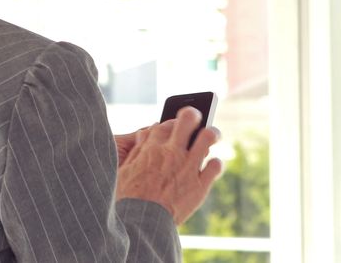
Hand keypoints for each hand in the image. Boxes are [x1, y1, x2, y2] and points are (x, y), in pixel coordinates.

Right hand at [115, 107, 223, 225]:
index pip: (166, 123)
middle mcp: (172, 152)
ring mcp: (187, 167)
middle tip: (198, 119)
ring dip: (212, 134)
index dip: (171, 123)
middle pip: (188, 118)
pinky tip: (212, 166)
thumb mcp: (124, 172)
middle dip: (194, 115)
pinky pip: (216, 165)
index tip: (175, 127)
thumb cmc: (128, 201)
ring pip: (208, 137)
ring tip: (212, 136)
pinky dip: (216, 164)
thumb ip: (137, 152)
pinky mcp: (200, 186)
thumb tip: (145, 136)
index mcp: (151, 148)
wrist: (141, 225)